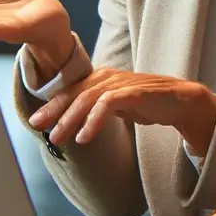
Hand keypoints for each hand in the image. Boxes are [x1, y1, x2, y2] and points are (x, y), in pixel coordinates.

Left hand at [27, 68, 215, 153]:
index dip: (52, 106)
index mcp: (100, 78)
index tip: (36, 122)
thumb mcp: (115, 104)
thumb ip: (95, 107)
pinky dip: (93, 122)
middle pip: (74, 94)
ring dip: (70, 120)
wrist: (179, 101)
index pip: (70, 91)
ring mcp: (120, 83)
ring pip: (86, 100)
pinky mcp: (132, 92)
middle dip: (55, 113)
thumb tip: (69, 121)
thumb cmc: (147, 102)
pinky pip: (106, 106)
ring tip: (60, 138)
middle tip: (41, 130)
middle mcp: (107, 77)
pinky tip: (84, 137)